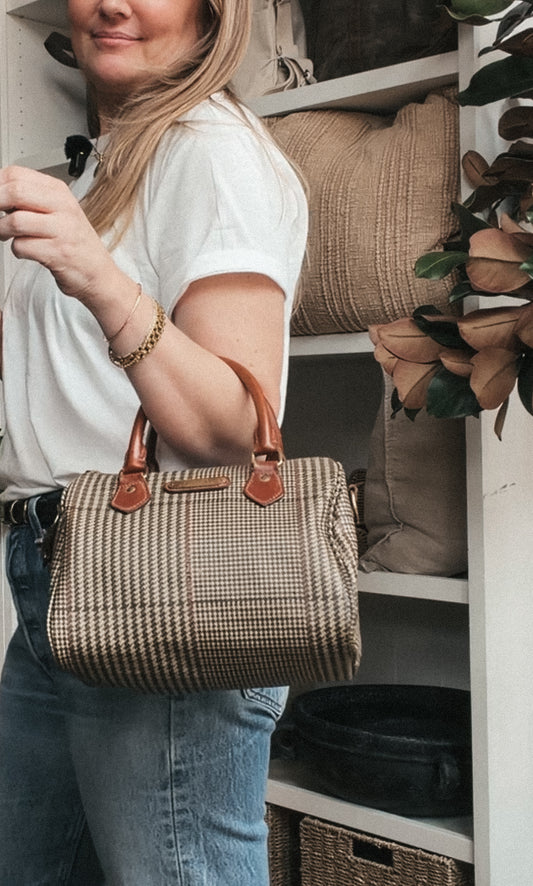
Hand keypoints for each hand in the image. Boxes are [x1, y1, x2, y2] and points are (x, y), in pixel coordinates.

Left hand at [0, 165, 116, 302]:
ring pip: (15, 220)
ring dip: (1, 230)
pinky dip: (17, 250)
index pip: (17, 174)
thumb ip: (30, 200)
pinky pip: (22, 246)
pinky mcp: (58, 253)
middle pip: (15, 191)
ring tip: (5, 234)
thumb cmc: (74, 244)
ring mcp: (62, 229)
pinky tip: (26, 251)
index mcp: (59, 192)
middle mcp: (63, 206)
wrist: (98, 274)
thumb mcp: (57, 212)